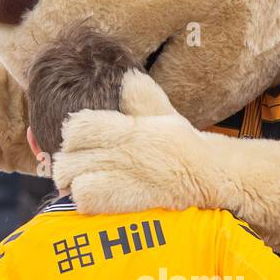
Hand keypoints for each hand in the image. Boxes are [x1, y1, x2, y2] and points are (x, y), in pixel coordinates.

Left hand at [51, 71, 218, 214]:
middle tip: (75, 167)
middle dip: (66, 164)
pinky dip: (85, 201)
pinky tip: (94, 199)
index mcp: (129, 128)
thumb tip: (127, 78)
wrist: (213, 176)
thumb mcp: (165, 115)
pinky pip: (88, 200)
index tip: (75, 141)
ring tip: (80, 184)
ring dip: (72, 184)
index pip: (78, 127)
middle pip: (68, 158)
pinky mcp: (128, 200)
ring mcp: (125, 178)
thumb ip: (142, 98)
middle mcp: (124, 152)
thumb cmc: (185, 147)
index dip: (71, 134)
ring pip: (73, 180)